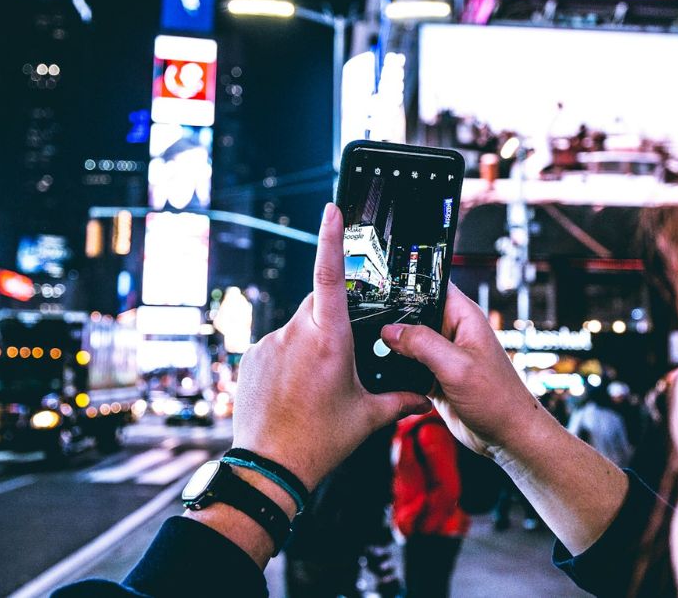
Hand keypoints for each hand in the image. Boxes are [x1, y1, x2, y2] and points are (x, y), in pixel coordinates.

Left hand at [231, 203, 430, 489]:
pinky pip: (276, 345)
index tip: (332, 209)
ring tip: (316, 387)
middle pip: (319, 303)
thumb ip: (401, 399)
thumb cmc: (320, 441)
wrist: (269, 467)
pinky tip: (294, 392)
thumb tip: (426, 395)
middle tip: (345, 355)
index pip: (331, 275)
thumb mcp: (368, 418)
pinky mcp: (251, 357)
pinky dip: (289, 359)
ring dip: (310, 344)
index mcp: (329, 339)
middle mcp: (295, 333)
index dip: (332, 238)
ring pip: (297, 327)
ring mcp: (268, 344)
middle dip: (334, 317)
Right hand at [380, 285, 543, 459]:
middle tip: (369, 327)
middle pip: (414, 313)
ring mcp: (442, 354)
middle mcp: (452, 331)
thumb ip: (423, 344)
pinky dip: (397, 369)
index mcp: (464, 317)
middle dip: (393, 320)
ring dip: (393, 348)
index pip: (432, 286)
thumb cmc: (498, 399)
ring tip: (374, 352)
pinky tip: (384, 373)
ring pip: (407, 341)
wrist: (506, 435)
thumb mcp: (457, 366)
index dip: (409, 284)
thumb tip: (390, 331)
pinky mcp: (434, 375)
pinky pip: (408, 366)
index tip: (381, 289)